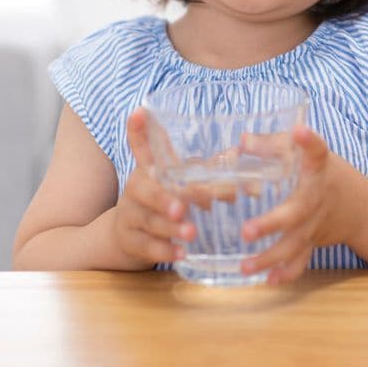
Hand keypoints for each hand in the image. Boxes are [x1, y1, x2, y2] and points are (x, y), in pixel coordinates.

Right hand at [113, 108, 195, 268]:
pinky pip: (145, 246)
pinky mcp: (129, 240)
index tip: (140, 112)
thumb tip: (240, 152)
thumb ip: (206, 170)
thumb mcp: (178, 184)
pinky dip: (163, 251)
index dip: (138, 130)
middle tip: (183, 207)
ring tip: (190, 232)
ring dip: (169, 226)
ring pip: (147, 220)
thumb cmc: (163, 202)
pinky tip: (180, 254)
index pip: (142, 147)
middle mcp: (136, 189)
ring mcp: (129, 215)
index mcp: (149, 170)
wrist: (127, 236)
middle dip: (164, 198)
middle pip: (146, 190)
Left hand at [239, 125, 355, 284]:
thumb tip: (240, 143)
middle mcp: (317, 197)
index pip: (317, 151)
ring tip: (245, 266)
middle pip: (296, 212)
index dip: (309, 141)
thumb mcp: (306, 154)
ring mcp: (316, 224)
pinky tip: (268, 281)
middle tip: (247, 231)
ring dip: (270, 258)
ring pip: (294, 244)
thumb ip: (273, 145)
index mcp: (318, 168)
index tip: (300, 131)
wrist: (362, 208)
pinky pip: (301, 261)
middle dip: (271, 224)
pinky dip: (287, 274)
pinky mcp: (314, 242)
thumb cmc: (326, 174)